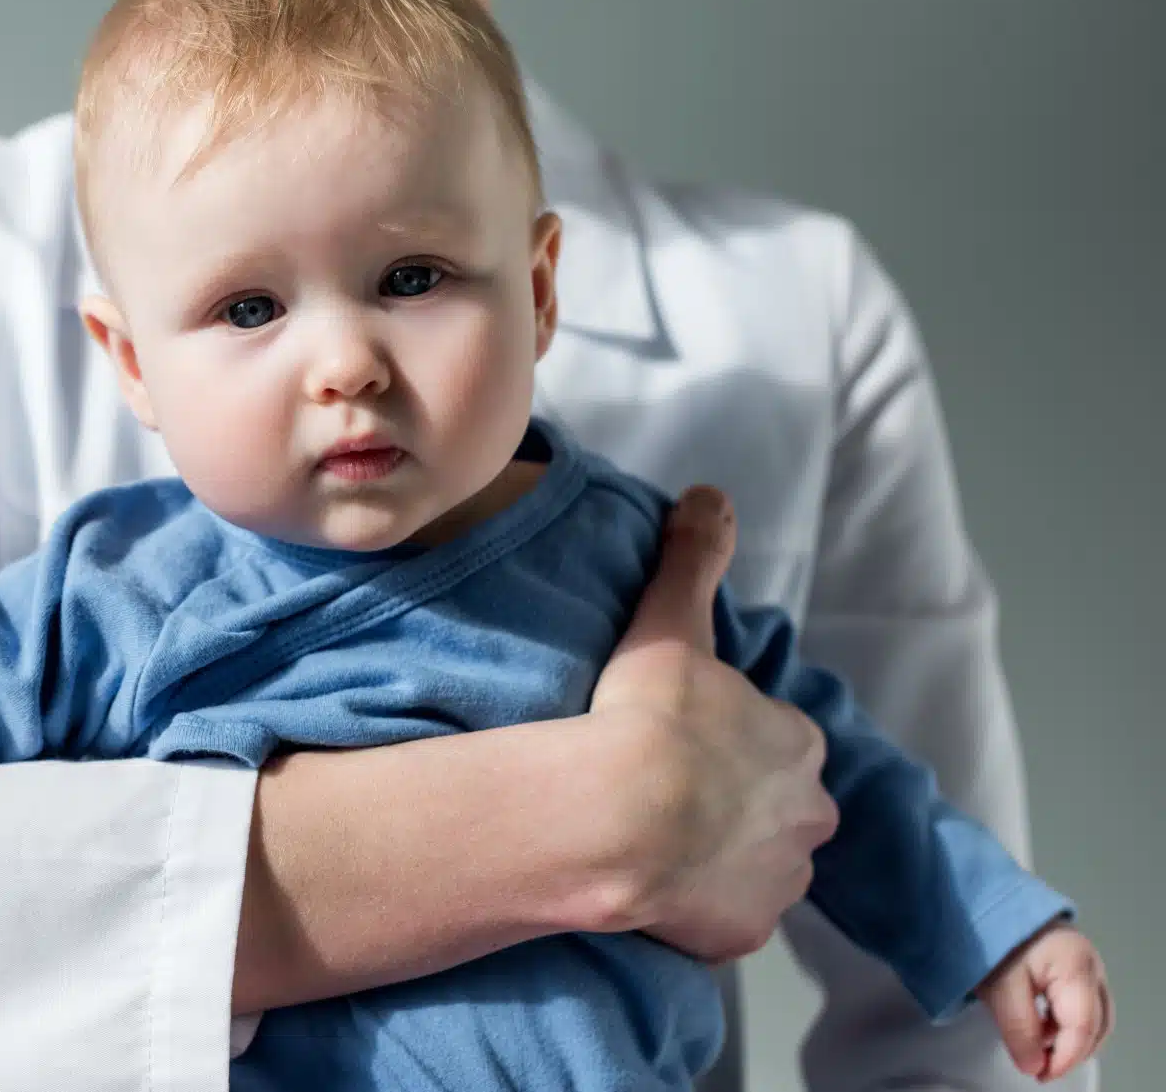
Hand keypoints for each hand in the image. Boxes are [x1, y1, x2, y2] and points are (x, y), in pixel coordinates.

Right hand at [587, 486, 839, 961]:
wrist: (617, 819)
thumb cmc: (646, 721)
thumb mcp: (670, 623)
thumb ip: (694, 557)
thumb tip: (710, 494)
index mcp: (796, 744)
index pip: (778, 741)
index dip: (731, 741)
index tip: (683, 742)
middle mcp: (807, 816)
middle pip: (780, 808)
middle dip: (738, 805)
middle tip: (670, 794)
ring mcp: (778, 879)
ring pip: (758, 865)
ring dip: (720, 858)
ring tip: (657, 843)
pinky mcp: (743, 931)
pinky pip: (727, 918)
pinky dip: (700, 908)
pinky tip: (654, 888)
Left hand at [977, 922, 1112, 1081]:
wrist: (978, 896)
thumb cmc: (991, 932)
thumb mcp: (999, 985)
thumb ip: (1018, 1028)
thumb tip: (1033, 1065)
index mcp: (1075, 966)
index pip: (1082, 1027)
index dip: (1064, 1058)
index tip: (1041, 1073)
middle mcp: (1090, 964)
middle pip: (1096, 1024)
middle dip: (1070, 1051)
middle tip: (1040, 1066)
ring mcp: (1085, 963)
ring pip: (1093, 1016)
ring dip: (1069, 1038)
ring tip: (1036, 1046)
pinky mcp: (1073, 963)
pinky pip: (1081, 1003)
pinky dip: (1065, 1023)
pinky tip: (1040, 1027)